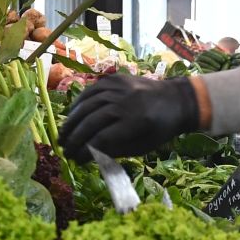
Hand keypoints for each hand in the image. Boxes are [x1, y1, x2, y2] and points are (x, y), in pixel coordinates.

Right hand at [57, 74, 198, 158]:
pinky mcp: (116, 79)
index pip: (102, 139)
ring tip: (63, 135)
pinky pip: (92, 90)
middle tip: (64, 149)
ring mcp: (120, 88)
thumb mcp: (142, 146)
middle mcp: (126, 103)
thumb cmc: (160, 129)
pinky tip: (72, 115)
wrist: (177, 100)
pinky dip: (79, 103)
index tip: (74, 159)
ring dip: (72, 121)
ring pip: (88, 104)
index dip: (85, 151)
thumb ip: (115, 151)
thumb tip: (87, 156)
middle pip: (92, 121)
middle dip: (75, 137)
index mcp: (136, 123)